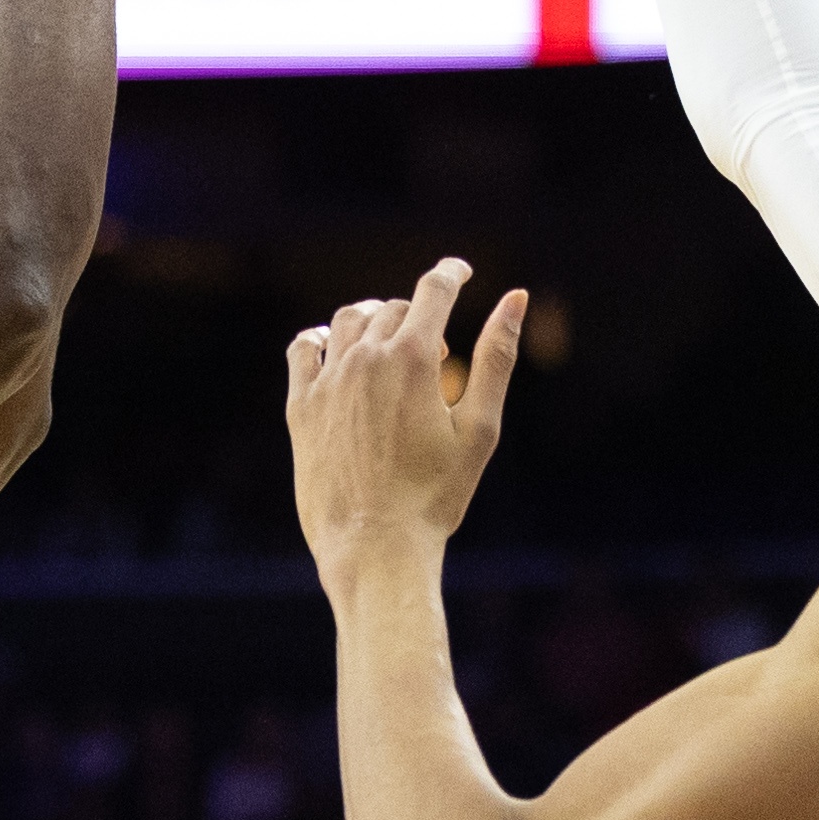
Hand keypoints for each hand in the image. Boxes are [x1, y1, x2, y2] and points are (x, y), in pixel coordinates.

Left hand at [286, 259, 525, 569]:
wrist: (375, 548)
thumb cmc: (437, 495)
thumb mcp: (480, 428)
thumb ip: (496, 358)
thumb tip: (517, 298)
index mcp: (415, 358)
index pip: (434, 290)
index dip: (452, 273)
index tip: (462, 271)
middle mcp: (366, 359)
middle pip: (394, 309)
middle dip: (420, 315)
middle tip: (437, 344)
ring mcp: (328, 381)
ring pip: (348, 322)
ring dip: (374, 319)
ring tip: (389, 339)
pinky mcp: (301, 407)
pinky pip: (303, 350)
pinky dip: (320, 339)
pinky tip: (330, 346)